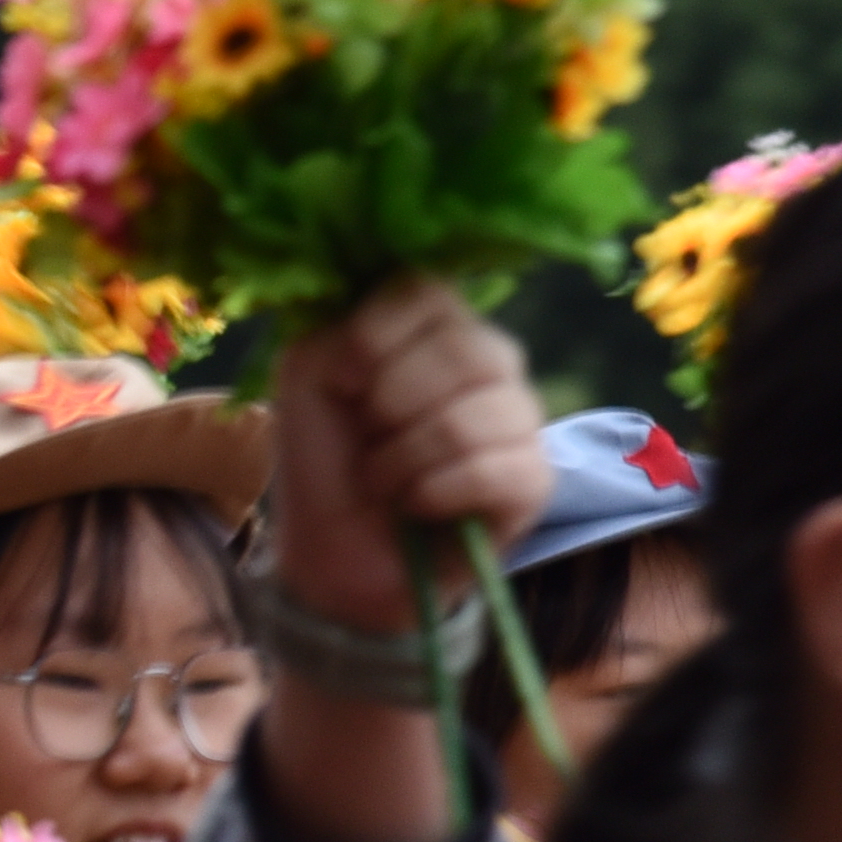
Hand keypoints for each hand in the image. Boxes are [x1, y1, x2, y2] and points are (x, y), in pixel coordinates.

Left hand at [259, 277, 555, 638]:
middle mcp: (488, 359)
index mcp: (433, 323)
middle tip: (371, 438)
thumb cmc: (325, 457)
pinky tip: (418, 505)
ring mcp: (520, 417)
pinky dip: (433, 494)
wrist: (335, 552)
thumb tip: (376, 340)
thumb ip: (338, 330)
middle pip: (459, 349)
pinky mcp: (535, 479)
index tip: (344, 382)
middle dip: (388, 406)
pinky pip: (493, 469)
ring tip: (388, 478)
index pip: (424, 289)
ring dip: (402, 460)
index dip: (373, 337)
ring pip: (471, 416)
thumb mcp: (307, 377)